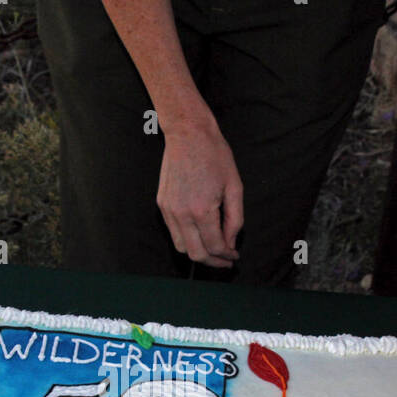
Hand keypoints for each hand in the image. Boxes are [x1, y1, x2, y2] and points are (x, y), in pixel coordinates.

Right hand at [157, 117, 243, 268]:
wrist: (188, 134)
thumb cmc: (214, 155)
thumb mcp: (234, 187)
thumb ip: (234, 219)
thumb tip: (230, 242)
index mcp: (202, 210)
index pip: (215, 246)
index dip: (227, 256)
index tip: (234, 255)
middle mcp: (182, 214)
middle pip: (196, 254)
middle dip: (213, 262)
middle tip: (225, 260)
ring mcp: (169, 210)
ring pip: (181, 247)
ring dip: (198, 252)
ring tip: (213, 249)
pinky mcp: (162, 205)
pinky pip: (173, 232)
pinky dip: (187, 238)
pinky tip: (200, 233)